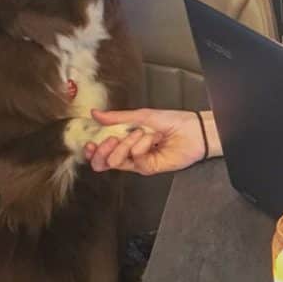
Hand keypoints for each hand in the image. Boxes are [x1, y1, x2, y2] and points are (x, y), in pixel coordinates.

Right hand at [84, 108, 219, 174]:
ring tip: (139, 133)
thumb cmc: (172, 121)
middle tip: (110, 139)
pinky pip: (135, 159)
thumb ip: (117, 117)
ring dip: (124, 144)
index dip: (92, 150)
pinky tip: (151, 139)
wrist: (192, 130)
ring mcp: (139, 162)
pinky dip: (140, 146)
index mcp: (125, 139)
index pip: (102, 151)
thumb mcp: (141, 115)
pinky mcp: (148, 168)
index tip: (90, 142)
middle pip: (104, 161)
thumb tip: (94, 113)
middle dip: (103, 150)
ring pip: (116, 161)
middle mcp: (130, 152)